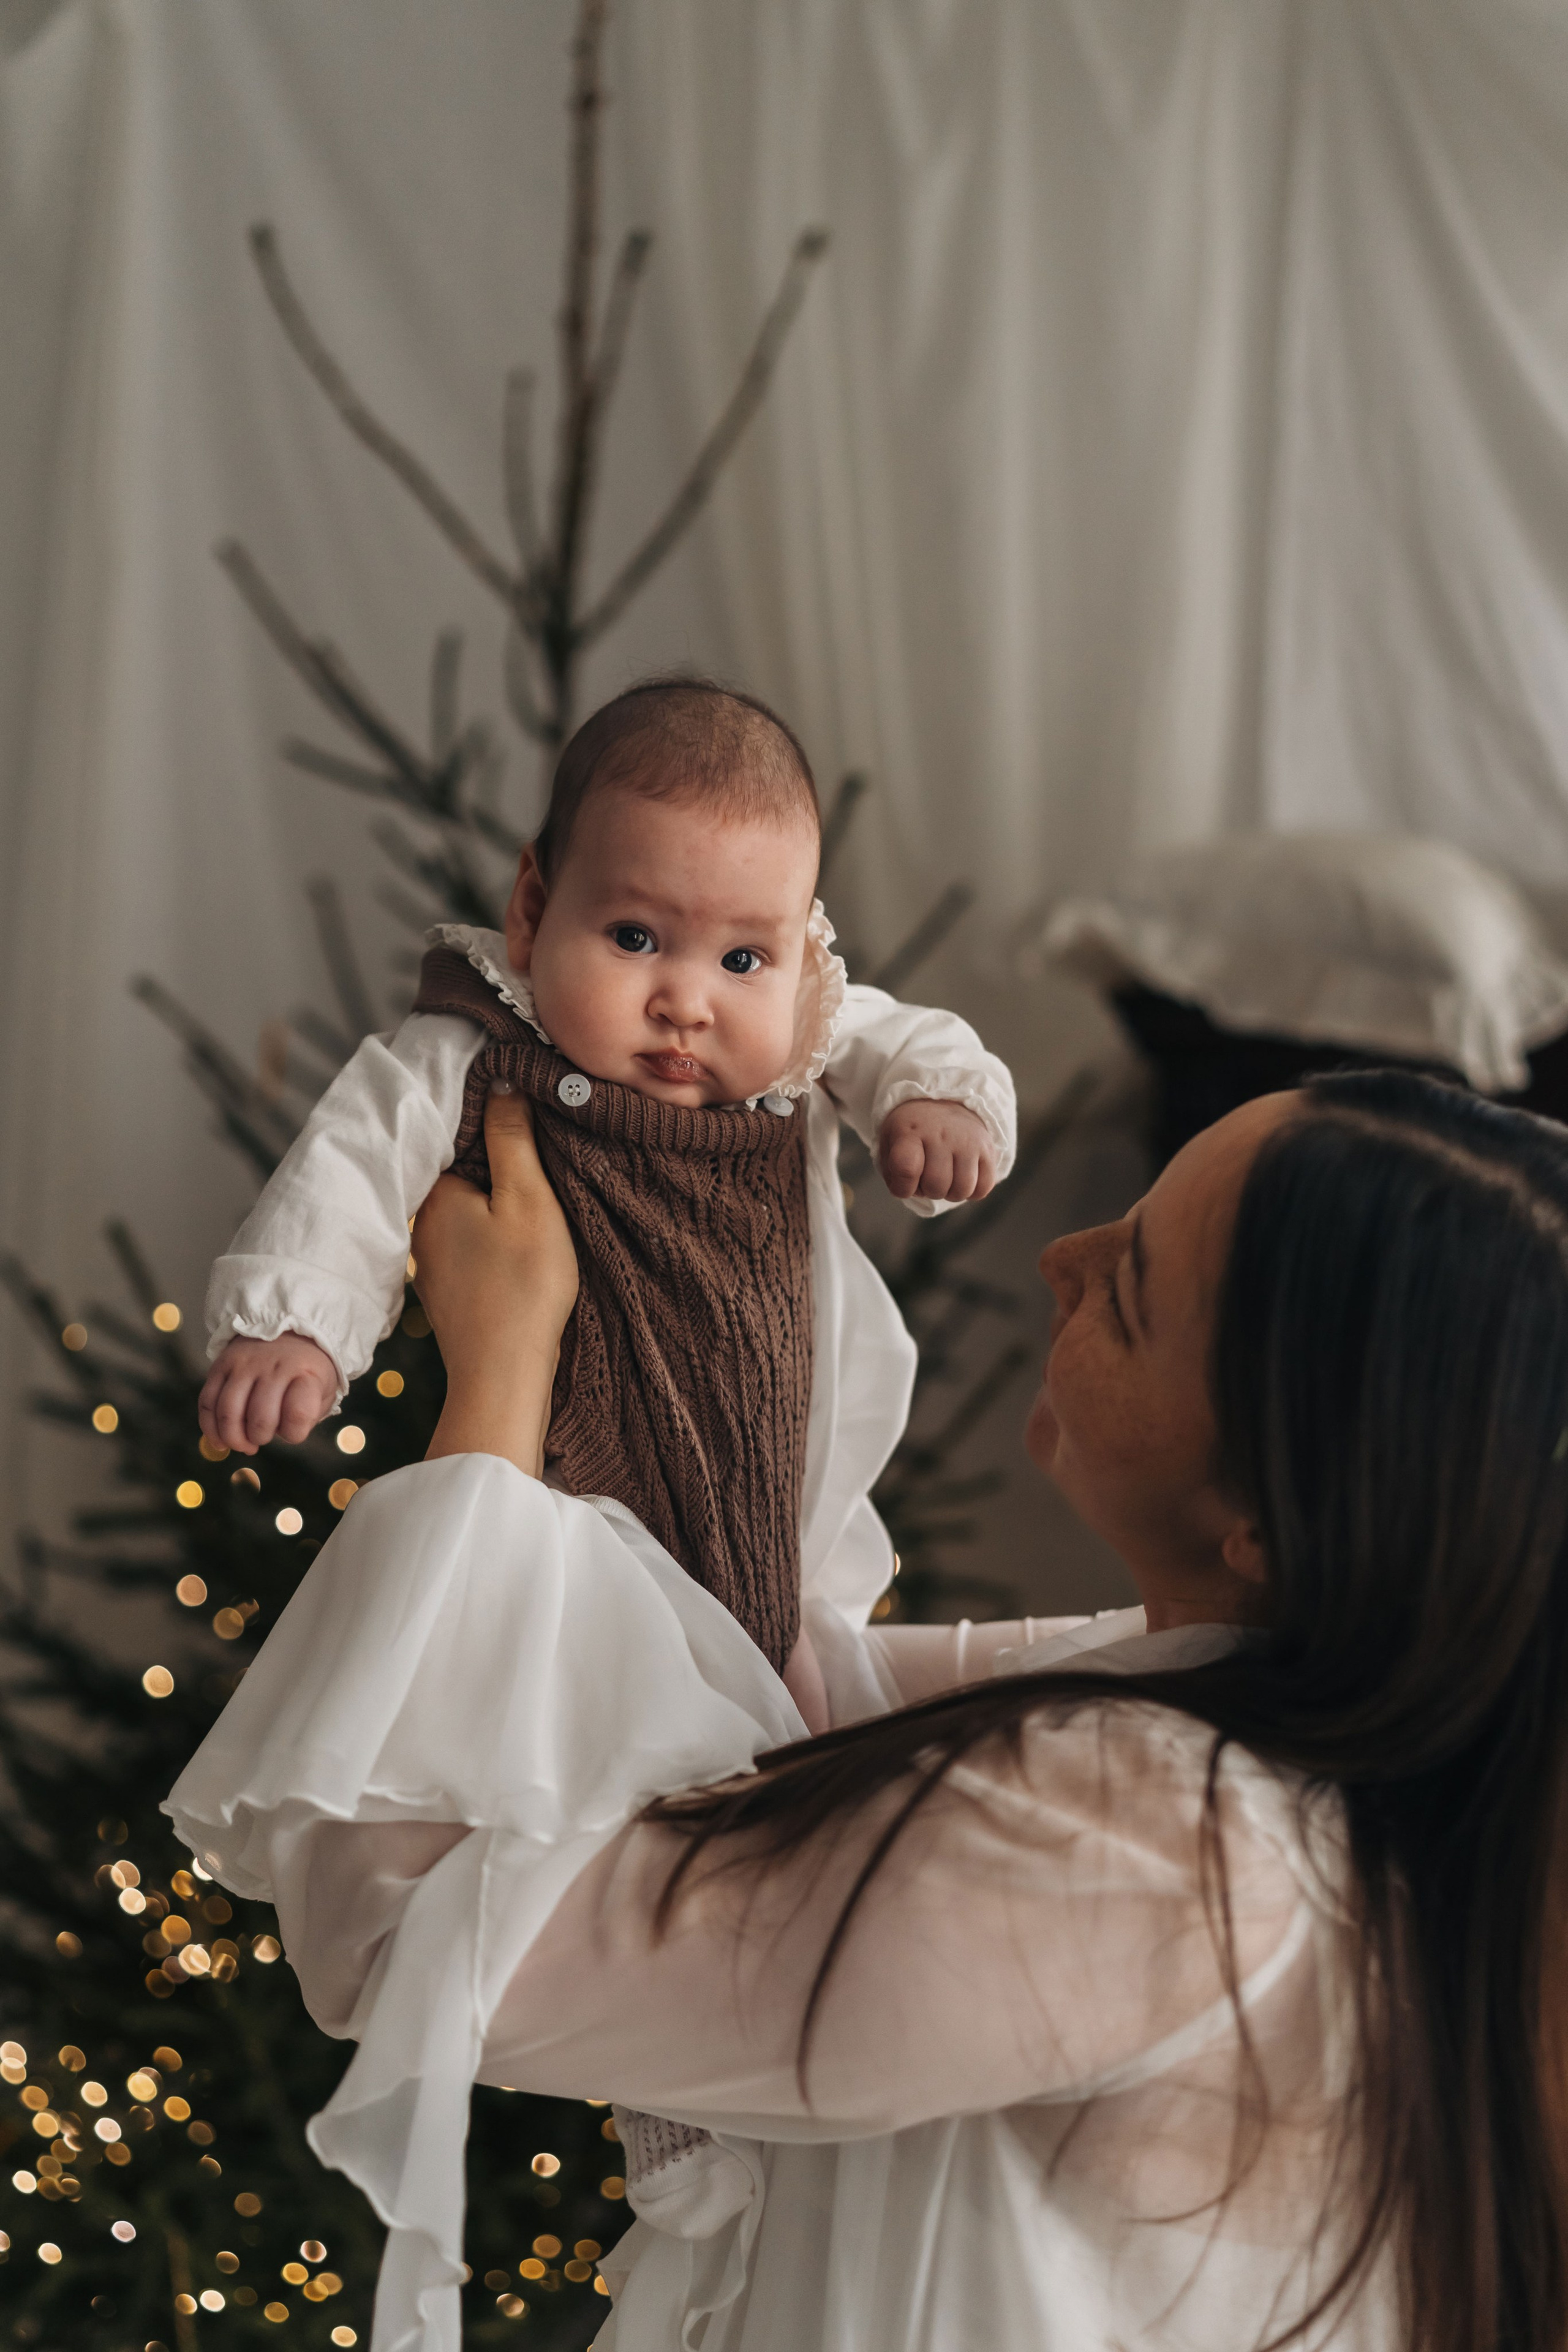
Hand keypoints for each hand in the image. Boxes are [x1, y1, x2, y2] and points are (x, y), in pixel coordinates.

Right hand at [198, 1333, 338, 1455]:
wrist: (289, 1333)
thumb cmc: (306, 1373)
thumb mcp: (323, 1391)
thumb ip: (306, 1417)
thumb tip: (272, 1437)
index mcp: (305, 1373)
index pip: (298, 1413)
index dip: (294, 1433)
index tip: (293, 1431)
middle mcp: (273, 1367)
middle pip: (259, 1418)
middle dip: (260, 1438)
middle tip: (262, 1438)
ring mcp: (244, 1365)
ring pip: (228, 1413)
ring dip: (233, 1438)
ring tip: (243, 1443)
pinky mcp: (220, 1366)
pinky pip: (207, 1402)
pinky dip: (210, 1428)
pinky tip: (220, 1440)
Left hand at [414, 1085, 578, 1475]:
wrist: (503, 1377)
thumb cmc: (521, 1287)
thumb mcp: (529, 1200)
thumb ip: (512, 1137)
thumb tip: (500, 1079)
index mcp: (438, 1191)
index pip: (463, 1130)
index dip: (500, 1115)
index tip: (537, 1110)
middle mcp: (426, 1220)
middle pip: (468, 1168)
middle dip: (502, 1158)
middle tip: (551, 1151)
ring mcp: (435, 1257)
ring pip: (473, 1205)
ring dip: (502, 1197)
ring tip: (545, 1194)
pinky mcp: (452, 1286)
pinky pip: (476, 1238)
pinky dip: (498, 1230)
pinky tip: (526, 1240)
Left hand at [876, 1099, 997, 1203]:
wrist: (944, 1102)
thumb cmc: (913, 1131)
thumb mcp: (890, 1142)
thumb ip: (892, 1172)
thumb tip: (906, 1191)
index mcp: (910, 1130)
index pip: (906, 1168)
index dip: (903, 1187)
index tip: (903, 1183)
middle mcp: (941, 1133)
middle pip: (936, 1185)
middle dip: (927, 1191)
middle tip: (925, 1177)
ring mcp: (968, 1140)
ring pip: (962, 1189)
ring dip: (950, 1193)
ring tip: (945, 1178)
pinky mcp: (988, 1148)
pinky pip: (983, 1188)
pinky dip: (972, 1192)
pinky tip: (962, 1177)